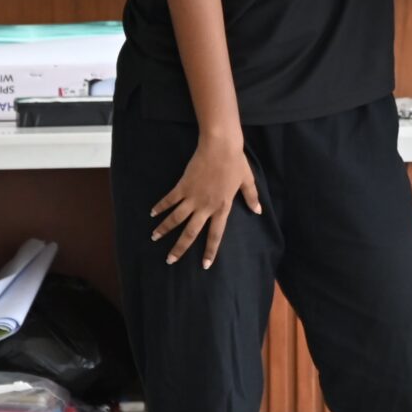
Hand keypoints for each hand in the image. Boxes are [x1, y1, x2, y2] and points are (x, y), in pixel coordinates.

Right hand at [151, 137, 261, 267]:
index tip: (205, 265)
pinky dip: (160, 207)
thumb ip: (251, 197)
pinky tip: (153, 213)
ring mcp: (193, 197)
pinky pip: (170, 200)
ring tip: (154, 237)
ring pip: (176, 219)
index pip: (216, 235)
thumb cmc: (236, 162)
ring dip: (164, 229)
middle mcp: (206, 207)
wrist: (220, 146)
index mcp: (222, 208)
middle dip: (180, 248)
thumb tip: (258, 211)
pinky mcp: (183, 186)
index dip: (210, 251)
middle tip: (170, 260)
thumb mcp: (247, 181)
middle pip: (191, 233)